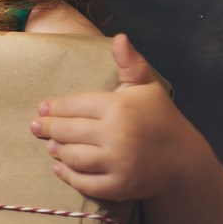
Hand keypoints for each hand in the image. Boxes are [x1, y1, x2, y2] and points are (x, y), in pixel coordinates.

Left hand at [32, 35, 187, 202]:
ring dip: (57, 151)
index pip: (72, 106)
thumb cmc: (161, 118)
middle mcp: (116, 135)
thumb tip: (119, 38)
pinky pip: (83, 183)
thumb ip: (130, 63)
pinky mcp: (119, 186)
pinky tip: (61, 168)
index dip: (53, 108)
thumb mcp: (148, 87)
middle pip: (66, 131)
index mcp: (119, 107)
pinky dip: (68, 176)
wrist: (185, 160)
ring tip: (51, 145)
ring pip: (71, 156)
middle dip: (48, 129)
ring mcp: (117, 162)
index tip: (42, 110)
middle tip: (37, 127)